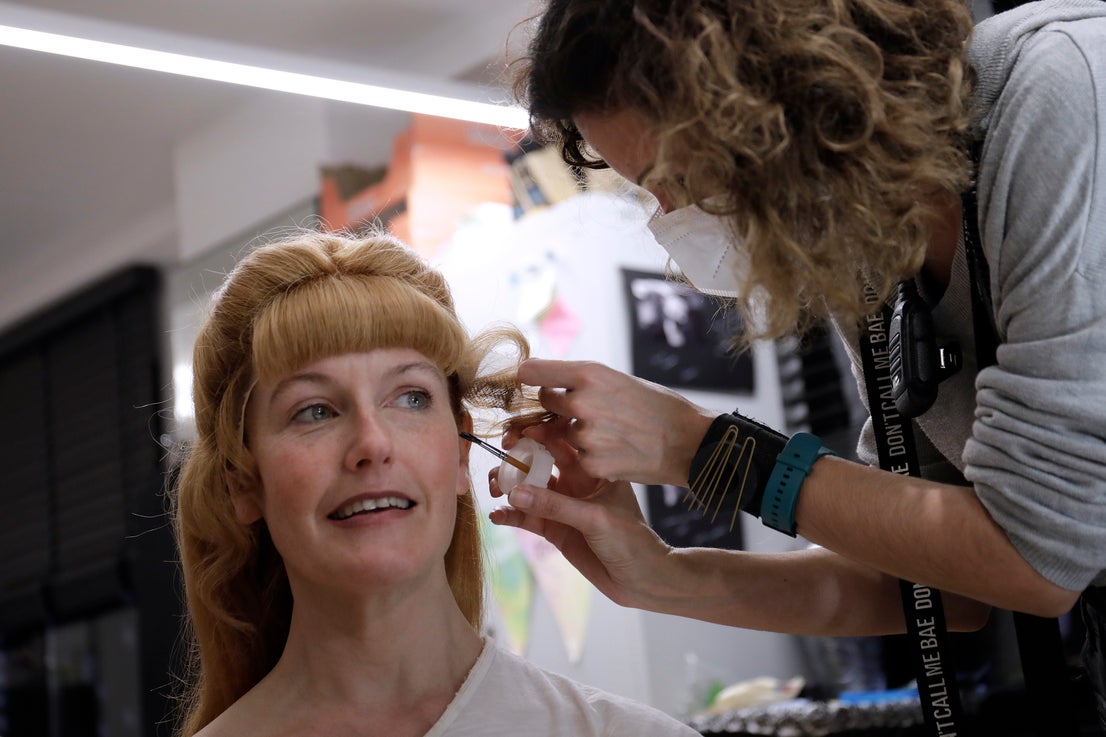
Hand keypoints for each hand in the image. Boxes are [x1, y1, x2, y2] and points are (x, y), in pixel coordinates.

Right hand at [488, 432, 673, 608]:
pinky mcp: (553, 529)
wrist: (641, 580)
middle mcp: (576, 482)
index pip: (562, 442)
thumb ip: (555, 505)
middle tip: (499, 466)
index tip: (516, 437)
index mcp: (593, 469)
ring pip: (528, 489)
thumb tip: (514, 491)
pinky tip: (497, 516)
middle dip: (516, 460)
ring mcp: (563, 505)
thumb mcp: (595, 518)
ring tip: (493, 491)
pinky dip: (510, 514)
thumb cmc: (631, 541)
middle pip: (539, 462)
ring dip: (508, 487)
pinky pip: (526, 517)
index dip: (538, 435)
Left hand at [513, 359, 716, 485]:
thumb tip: (541, 380)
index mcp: (589, 374)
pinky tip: (617, 452)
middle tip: (589, 410)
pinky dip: (593, 457)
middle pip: (545, 403)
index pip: (533, 372)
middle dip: (559, 407)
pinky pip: (578, 458)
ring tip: (614, 433)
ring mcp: (585, 436)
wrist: (688, 440)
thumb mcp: (618, 380)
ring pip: (563, 434)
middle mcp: (582, 403)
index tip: (529, 379)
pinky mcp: (592, 464)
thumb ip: (581, 382)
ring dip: (579, 435)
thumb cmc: (655, 406)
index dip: (531, 377)